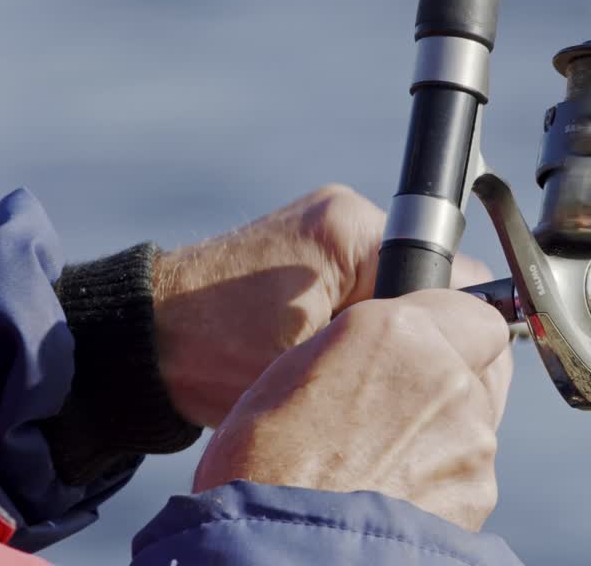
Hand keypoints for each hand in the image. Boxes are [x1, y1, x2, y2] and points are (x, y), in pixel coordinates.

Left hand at [152, 184, 490, 427]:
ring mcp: (322, 232)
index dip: (446, 328)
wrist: (140, 343)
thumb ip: (381, 344)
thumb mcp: (308, 361)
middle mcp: (342, 217)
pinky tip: (323, 357)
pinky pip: (359, 291)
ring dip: (378, 333)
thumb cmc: (211, 351)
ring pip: (392, 292)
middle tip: (376, 374)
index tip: (425, 367)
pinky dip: (351, 326)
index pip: (450, 272)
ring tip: (342, 369)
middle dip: (410, 331)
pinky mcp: (305, 255)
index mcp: (350, 228)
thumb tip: (448, 346)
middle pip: (423, 281)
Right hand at [192, 289, 513, 530]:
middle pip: (477, 366)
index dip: (450, 327)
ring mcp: (471, 438)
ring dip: (440, 432)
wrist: (284, 550)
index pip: (471, 307)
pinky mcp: (477, 493)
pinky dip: (440, 478)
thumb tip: (378, 348)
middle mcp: (449, 376)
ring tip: (379, 461)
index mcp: (400, 331)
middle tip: (395, 405)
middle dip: (448, 379)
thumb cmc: (265, 465)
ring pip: (473, 420)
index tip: (425, 344)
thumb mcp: (292, 369)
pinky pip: (467, 471)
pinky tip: (392, 491)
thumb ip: (361, 345)